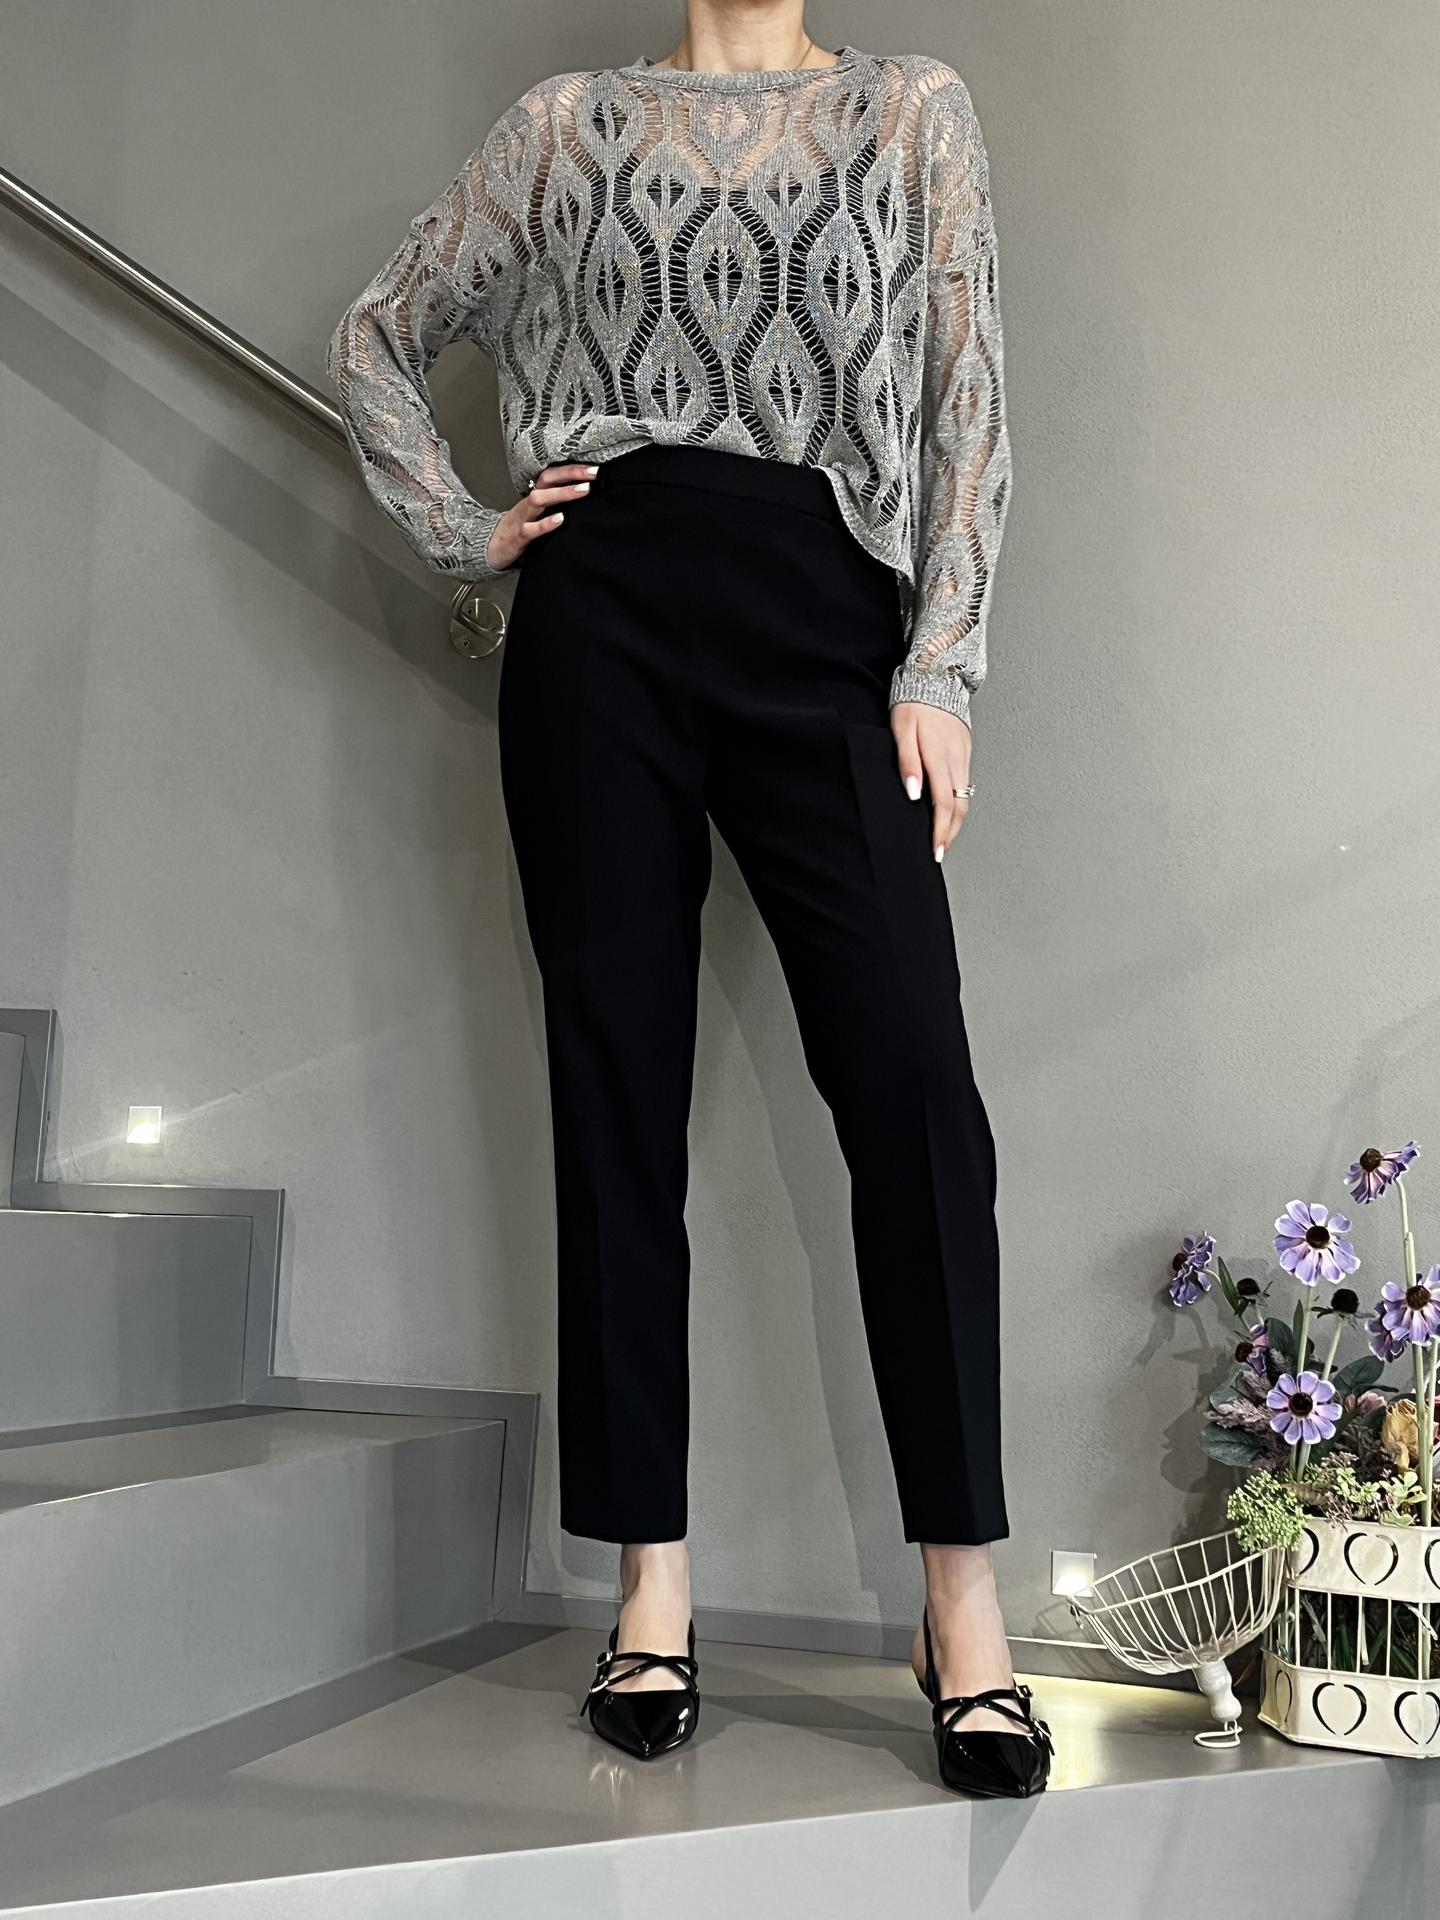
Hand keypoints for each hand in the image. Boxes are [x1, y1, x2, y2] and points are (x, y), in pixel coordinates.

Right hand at [485, 462, 598, 569]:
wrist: (492, 546)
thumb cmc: (521, 526)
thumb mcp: (539, 512)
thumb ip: (557, 503)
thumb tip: (585, 496)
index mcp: (536, 494)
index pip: (553, 474)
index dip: (572, 468)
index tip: (594, 467)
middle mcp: (530, 501)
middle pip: (548, 480)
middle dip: (571, 474)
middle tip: (593, 473)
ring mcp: (524, 517)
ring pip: (539, 499)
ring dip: (562, 493)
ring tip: (583, 490)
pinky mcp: (519, 536)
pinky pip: (531, 528)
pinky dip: (546, 523)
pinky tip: (561, 519)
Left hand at [891, 702, 971, 861]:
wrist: (936, 676)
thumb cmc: (913, 703)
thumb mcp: (901, 730)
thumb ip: (907, 762)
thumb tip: (913, 794)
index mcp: (939, 757)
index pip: (944, 804)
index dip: (941, 830)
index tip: (936, 850)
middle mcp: (956, 759)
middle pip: (959, 806)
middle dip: (951, 833)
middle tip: (940, 851)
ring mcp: (963, 755)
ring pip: (965, 796)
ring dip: (956, 821)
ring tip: (944, 836)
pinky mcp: (965, 751)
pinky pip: (965, 783)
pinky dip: (959, 802)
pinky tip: (950, 809)